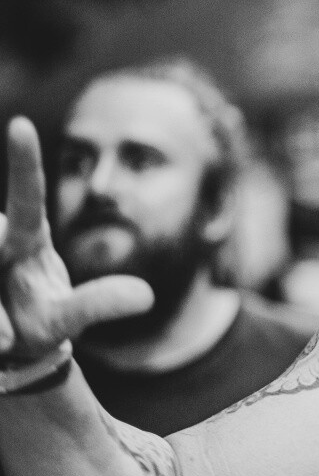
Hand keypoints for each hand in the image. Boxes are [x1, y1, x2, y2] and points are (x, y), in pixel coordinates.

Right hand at [0, 117, 152, 361]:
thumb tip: (146, 297)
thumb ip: (98, 305)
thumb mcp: (66, 318)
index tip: (22, 124)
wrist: (5, 351)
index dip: (26, 162)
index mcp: (25, 238)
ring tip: (6, 341)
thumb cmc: (37, 323)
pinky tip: (0, 343)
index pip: (26, 197)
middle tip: (7, 323)